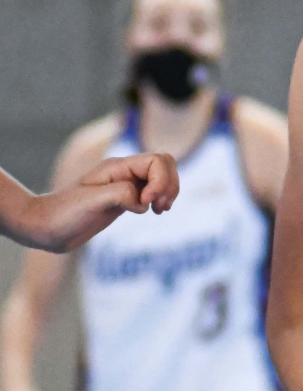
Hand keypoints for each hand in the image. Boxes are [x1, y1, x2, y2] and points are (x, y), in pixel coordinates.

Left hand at [24, 153, 179, 251]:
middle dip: (170, 184)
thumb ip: (121, 194)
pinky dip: (160, 199)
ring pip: (162, 176)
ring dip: (168, 192)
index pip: (157, 161)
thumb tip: (143, 202)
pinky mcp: (124, 200)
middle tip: (159, 207)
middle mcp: (124, 173)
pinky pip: (153, 191)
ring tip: (160, 210)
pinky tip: (153, 212)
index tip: (146, 203)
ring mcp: (125, 185)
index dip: (160, 182)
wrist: (45, 228)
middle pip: (165, 163)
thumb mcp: (92, 202)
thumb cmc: (64, 214)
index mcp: (118, 167)